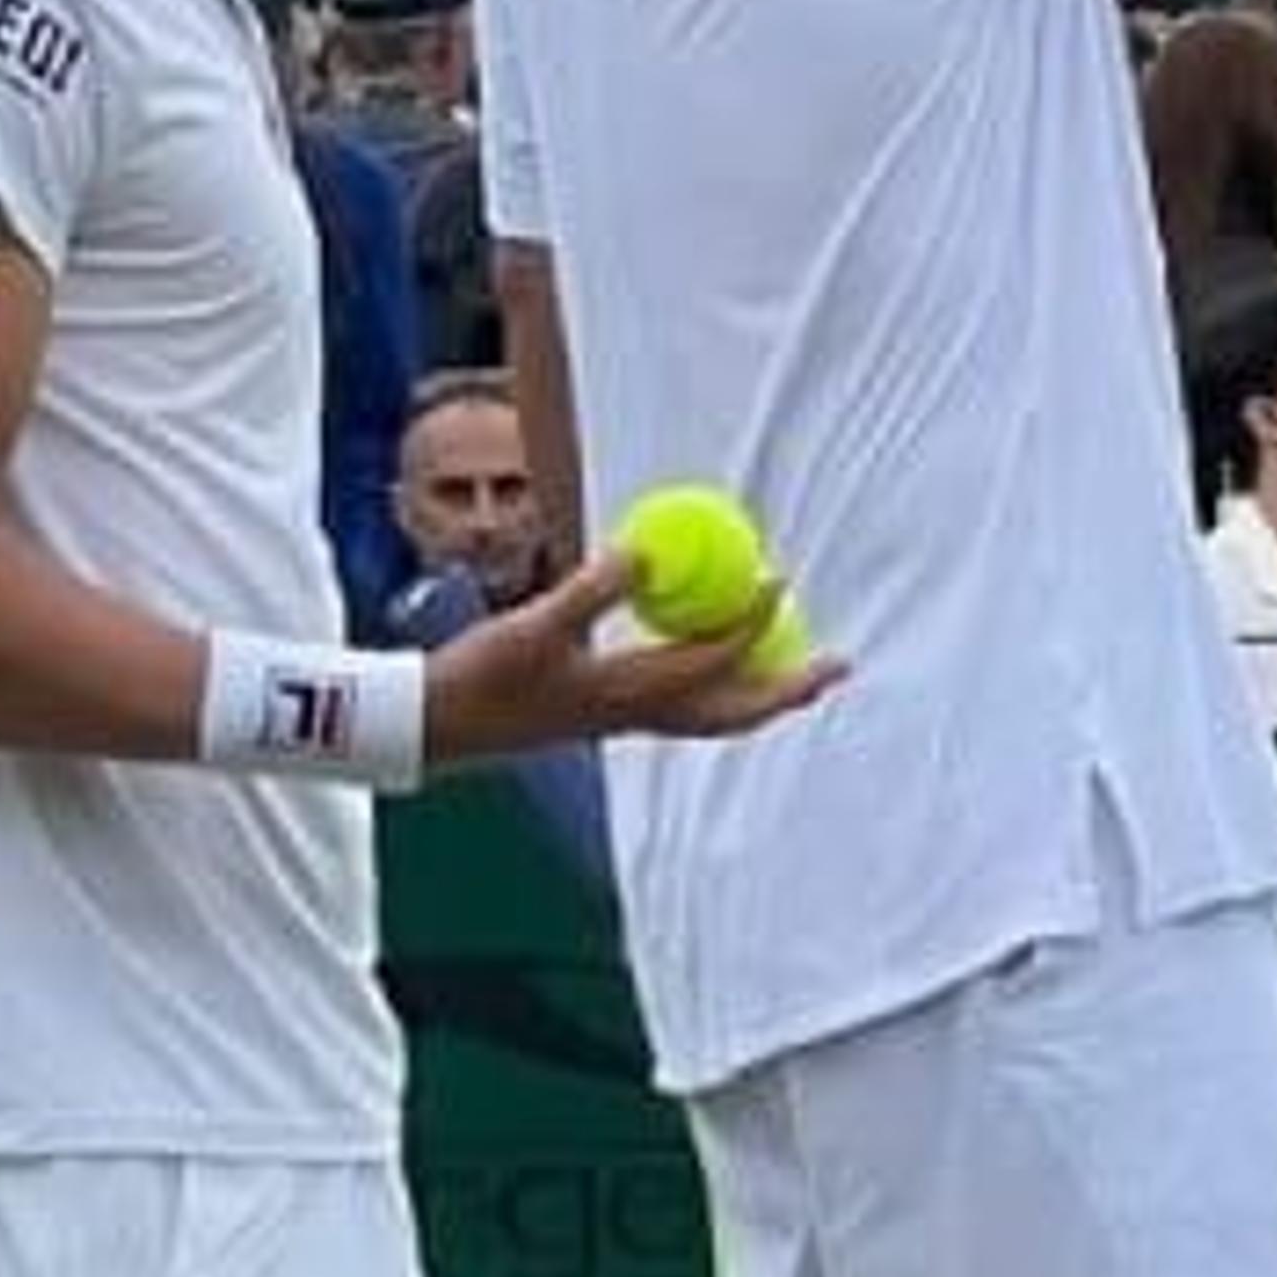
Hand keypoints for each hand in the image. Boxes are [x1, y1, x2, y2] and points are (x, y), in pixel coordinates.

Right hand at [422, 550, 843, 769]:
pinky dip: (712, 686)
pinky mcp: (604, 720)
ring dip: (758, 694)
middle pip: (734, 713)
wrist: (439, 727)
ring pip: (712, 718)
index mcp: (627, 695)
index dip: (752, 621)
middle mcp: (635, 717)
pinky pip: (681, 707)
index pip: (712, 661)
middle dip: (788, 689)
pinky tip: (706, 658)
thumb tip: (647, 550)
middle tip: (837, 665)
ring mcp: (621, 723)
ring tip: (794, 671)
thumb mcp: (538, 624)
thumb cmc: (482, 678)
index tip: (778, 578)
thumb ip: (593, 587)